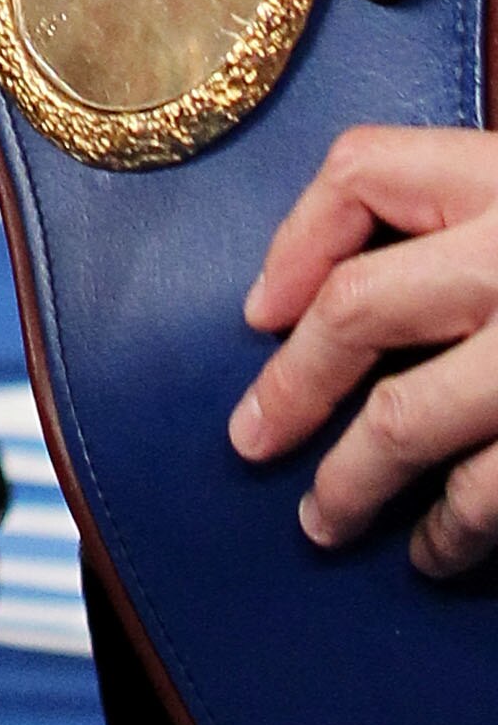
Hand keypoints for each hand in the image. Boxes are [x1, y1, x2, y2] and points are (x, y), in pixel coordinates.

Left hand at [232, 126, 497, 577]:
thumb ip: (461, 213)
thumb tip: (306, 298)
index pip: (365, 172)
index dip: (295, 240)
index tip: (259, 312)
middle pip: (358, 311)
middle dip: (293, 388)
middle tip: (251, 444)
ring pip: (407, 422)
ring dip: (354, 484)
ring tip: (327, 522)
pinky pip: (492, 489)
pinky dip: (454, 529)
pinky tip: (436, 551)